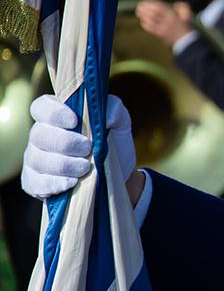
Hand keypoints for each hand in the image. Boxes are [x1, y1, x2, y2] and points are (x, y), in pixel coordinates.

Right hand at [21, 95, 136, 199]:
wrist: (118, 174)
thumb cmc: (113, 143)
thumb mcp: (119, 123)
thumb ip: (115, 110)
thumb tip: (107, 116)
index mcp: (57, 116)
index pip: (41, 107)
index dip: (54, 113)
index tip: (74, 121)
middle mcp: (41, 135)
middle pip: (39, 135)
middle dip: (65, 142)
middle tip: (88, 149)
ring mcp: (36, 159)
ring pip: (37, 159)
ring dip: (63, 164)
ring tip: (85, 168)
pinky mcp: (36, 182)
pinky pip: (35, 182)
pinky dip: (53, 183)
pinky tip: (71, 183)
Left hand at [135, 0, 191, 46]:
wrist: (186, 42)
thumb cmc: (187, 28)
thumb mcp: (188, 15)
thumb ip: (182, 7)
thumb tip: (175, 5)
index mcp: (172, 15)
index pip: (158, 7)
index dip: (150, 3)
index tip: (145, 2)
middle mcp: (165, 21)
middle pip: (151, 13)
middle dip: (144, 9)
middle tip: (139, 6)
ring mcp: (162, 28)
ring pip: (149, 20)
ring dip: (143, 16)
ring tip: (138, 13)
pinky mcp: (160, 35)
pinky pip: (150, 29)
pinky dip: (145, 24)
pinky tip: (143, 22)